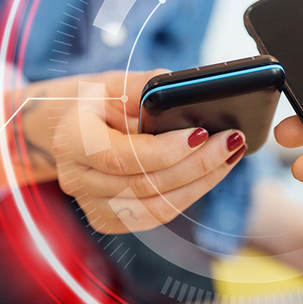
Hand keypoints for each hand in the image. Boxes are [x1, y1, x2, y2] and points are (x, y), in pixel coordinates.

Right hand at [52, 71, 246, 233]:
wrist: (73, 129)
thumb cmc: (97, 102)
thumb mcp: (113, 83)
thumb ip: (143, 86)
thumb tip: (180, 86)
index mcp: (71, 140)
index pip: (122, 156)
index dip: (166, 150)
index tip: (202, 133)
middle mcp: (75, 179)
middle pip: (144, 185)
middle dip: (196, 164)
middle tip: (232, 141)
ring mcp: (90, 206)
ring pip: (155, 208)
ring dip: (200, 183)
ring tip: (230, 156)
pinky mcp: (108, 220)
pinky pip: (155, 216)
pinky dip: (188, 195)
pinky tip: (211, 173)